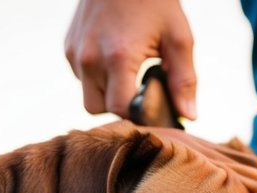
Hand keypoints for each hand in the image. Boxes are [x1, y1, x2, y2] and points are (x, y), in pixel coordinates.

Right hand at [64, 0, 196, 119]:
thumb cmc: (154, 1)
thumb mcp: (178, 38)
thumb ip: (184, 80)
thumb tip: (188, 116)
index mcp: (117, 57)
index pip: (121, 110)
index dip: (139, 114)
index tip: (153, 108)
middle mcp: (90, 57)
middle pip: (98, 110)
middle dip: (120, 108)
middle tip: (140, 92)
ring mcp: (75, 51)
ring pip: (87, 97)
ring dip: (106, 94)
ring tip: (127, 74)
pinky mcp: (68, 45)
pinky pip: (81, 78)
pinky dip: (96, 78)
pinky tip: (113, 60)